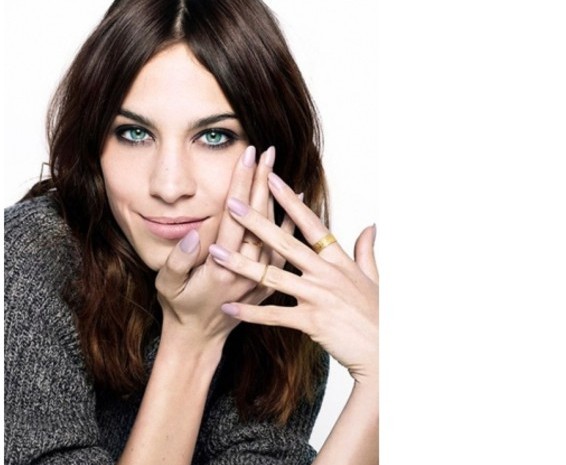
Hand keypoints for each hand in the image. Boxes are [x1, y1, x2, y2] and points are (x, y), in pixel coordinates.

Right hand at [154, 147, 294, 345]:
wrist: (199, 338)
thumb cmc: (179, 307)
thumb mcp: (167, 286)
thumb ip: (178, 261)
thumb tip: (193, 235)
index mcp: (222, 267)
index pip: (235, 217)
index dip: (240, 185)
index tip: (247, 158)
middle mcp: (247, 270)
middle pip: (259, 218)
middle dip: (262, 182)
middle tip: (268, 152)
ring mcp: (261, 276)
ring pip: (275, 232)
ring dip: (277, 199)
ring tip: (280, 169)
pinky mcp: (268, 282)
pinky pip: (284, 250)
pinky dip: (291, 225)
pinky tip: (297, 204)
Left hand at [209, 172, 377, 383]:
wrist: (385, 351)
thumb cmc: (377, 315)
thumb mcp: (373, 278)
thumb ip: (365, 251)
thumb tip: (370, 226)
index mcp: (338, 260)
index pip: (311, 224)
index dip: (291, 201)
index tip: (271, 179)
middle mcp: (326, 273)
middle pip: (285, 242)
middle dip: (256, 222)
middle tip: (231, 203)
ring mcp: (318, 296)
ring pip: (272, 275)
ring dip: (241, 264)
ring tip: (215, 252)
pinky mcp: (311, 321)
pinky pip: (274, 315)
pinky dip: (250, 312)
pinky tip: (228, 306)